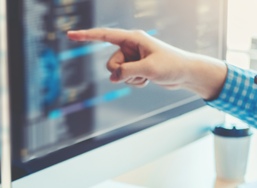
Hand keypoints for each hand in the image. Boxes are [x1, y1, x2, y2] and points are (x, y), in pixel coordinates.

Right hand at [67, 28, 226, 99]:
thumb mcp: (148, 68)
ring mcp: (132, 57)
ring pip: (116, 73)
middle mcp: (130, 46)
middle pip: (110, 63)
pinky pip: (124, 79)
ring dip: (130, 79)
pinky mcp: (135, 68)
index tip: (70, 35)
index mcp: (133, 38)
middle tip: (139, 73)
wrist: (186, 73)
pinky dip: (135, 82)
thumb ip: (127, 72)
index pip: (105, 35)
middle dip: (120, 73)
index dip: (86, 36)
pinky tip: (148, 80)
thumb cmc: (171, 65)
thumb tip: (112, 77)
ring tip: (146, 76)